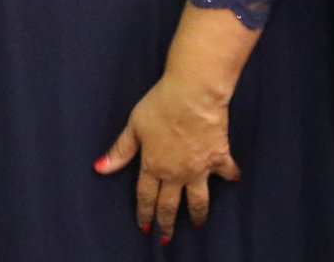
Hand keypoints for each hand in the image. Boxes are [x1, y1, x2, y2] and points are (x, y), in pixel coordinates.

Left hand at [95, 72, 240, 243]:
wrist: (193, 95)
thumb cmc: (160, 106)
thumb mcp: (134, 126)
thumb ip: (120, 151)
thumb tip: (99, 168)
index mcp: (153, 166)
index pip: (146, 196)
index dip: (144, 212)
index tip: (144, 226)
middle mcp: (176, 173)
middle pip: (170, 205)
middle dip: (167, 223)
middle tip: (166, 238)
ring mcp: (199, 168)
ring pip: (199, 199)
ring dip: (198, 213)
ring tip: (198, 224)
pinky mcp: (219, 157)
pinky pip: (226, 171)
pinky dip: (231, 176)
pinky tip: (234, 180)